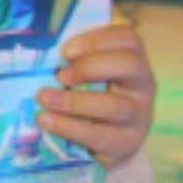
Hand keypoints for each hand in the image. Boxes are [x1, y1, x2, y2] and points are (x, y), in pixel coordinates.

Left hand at [37, 22, 154, 168]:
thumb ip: (72, 60)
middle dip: (90, 66)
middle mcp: (142, 85)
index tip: (65, 50)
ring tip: (44, 98)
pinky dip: (69, 127)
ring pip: (116, 105)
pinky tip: (46, 121)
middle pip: (130, 65)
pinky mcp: (126, 143)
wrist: (103, 142)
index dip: (97, 39)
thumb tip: (39, 51)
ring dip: (74, 101)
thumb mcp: (84, 74)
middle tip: (59, 75)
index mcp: (132, 60)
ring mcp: (139, 116)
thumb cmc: (87, 96)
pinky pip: (100, 135)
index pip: (128, 38)